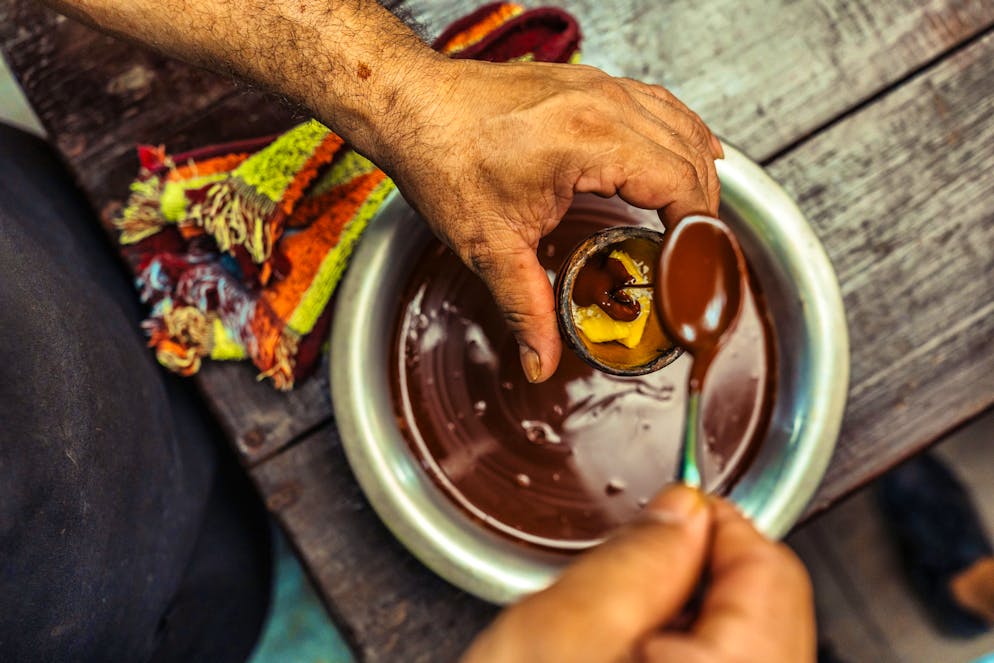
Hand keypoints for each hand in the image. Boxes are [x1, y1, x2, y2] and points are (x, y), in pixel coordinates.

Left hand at [374, 59, 721, 382]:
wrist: (411, 104)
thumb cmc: (441, 156)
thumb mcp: (489, 245)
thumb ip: (526, 309)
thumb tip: (542, 361)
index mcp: (590, 140)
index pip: (681, 184)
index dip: (700, 232)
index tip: (698, 268)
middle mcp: (604, 104)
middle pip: (690, 156)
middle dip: (702, 210)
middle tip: (696, 258)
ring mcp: (598, 86)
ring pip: (680, 124)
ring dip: (697, 170)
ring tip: (696, 218)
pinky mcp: (587, 81)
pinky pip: (657, 103)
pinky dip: (679, 133)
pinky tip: (690, 152)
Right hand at [460, 485, 814, 662]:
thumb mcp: (563, 631)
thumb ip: (637, 557)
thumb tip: (683, 511)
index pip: (769, 564)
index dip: (710, 523)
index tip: (664, 515)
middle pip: (765, 609)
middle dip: (691, 579)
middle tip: (622, 591)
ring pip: (741, 649)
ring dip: (680, 625)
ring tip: (612, 647)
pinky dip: (676, 661)